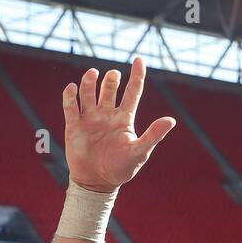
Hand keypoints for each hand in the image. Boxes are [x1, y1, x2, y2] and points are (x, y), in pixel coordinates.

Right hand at [62, 59, 175, 192]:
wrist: (98, 183)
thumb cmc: (121, 168)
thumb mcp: (140, 152)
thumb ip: (153, 135)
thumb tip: (171, 120)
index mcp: (124, 119)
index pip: (132, 92)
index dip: (136, 75)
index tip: (139, 59)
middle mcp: (107, 115)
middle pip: (109, 89)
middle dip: (110, 79)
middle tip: (113, 75)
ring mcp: (90, 119)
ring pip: (89, 93)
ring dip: (90, 83)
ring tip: (93, 74)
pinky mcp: (74, 126)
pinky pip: (71, 107)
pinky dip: (70, 97)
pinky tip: (72, 88)